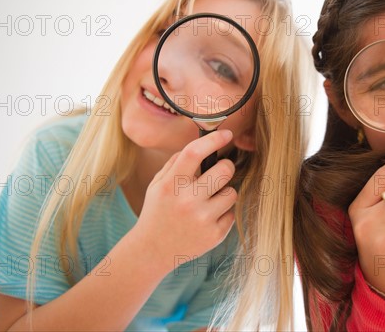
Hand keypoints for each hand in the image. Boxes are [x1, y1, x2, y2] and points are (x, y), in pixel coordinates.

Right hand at [131, 130, 236, 273]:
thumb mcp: (158, 184)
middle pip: (224, 170)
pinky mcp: (214, 235)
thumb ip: (176, 162)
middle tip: (220, 171)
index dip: (213, 139)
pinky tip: (207, 219)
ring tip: (209, 200)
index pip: (194, 152)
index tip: (227, 134)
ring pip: (232, 193)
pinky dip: (222, 213)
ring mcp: (202, 219)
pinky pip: (231, 213)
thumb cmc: (158, 210)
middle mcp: (187, 201)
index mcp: (170, 184)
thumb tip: (203, 143)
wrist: (152, 250)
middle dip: (226, 167)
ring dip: (224, 193)